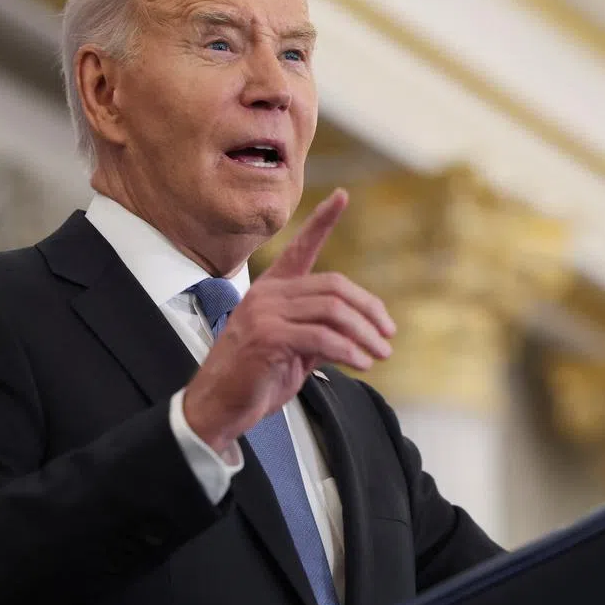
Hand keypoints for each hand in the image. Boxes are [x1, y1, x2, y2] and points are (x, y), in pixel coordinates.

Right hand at [183, 189, 395, 454]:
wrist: (217, 407)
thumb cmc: (252, 380)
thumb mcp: (292, 350)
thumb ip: (319, 333)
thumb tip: (357, 333)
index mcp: (272, 290)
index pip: (300, 247)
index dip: (322, 220)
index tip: (342, 196)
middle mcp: (268, 295)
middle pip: (334, 286)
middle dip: (368, 310)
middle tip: (387, 334)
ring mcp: (266, 313)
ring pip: (333, 311)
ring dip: (364, 334)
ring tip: (380, 353)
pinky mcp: (269, 337)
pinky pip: (322, 337)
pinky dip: (349, 351)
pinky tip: (361, 364)